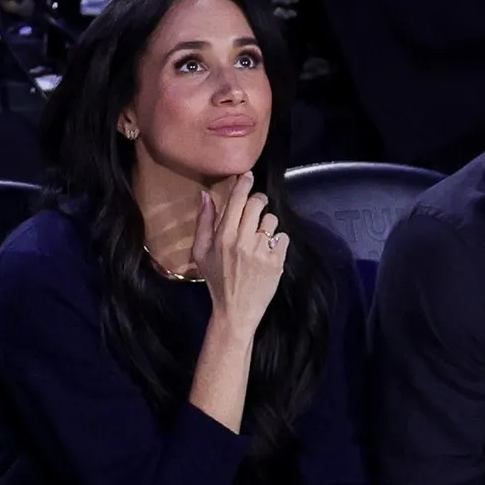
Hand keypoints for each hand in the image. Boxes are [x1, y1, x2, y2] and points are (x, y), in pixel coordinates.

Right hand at [192, 172, 288, 338]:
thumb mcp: (200, 252)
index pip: (237, 200)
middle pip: (257, 204)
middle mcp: (244, 241)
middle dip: (258, 201)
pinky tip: (268, 251)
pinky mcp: (277, 261)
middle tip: (256, 206)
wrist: (236, 310)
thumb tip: (205, 195)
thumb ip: (204, 222)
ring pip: (271, 220)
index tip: (248, 175)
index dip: (244, 183)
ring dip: (267, 224)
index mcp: (223, 236)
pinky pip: (283, 237)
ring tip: (259, 237)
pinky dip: (278, 241)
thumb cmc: (216, 280)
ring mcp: (262, 251)